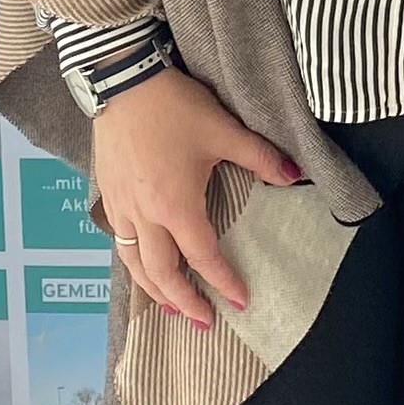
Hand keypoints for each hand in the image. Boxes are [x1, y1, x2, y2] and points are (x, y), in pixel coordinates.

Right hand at [92, 68, 302, 330]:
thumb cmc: (174, 107)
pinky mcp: (108, 196)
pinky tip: (143, 266)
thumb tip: (295, 176)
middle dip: (184, 303)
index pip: (202, 256)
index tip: (240, 301)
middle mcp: (144, 215)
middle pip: (161, 274)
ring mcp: (121, 208)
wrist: (122, 81)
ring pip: (134, 264)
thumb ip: (261, 157)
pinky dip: (133, 264)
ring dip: (154, 291)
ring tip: (171, 308)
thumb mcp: (224, 130)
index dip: (222, 281)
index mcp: (176, 204)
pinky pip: (119, 243)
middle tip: (204, 323)